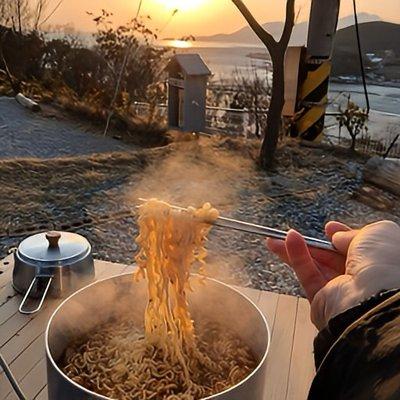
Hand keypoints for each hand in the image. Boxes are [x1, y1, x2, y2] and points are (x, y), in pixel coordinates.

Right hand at [267, 221, 399, 329]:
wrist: (376, 300)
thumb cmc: (384, 264)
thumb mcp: (376, 233)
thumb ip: (353, 232)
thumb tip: (337, 237)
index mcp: (380, 264)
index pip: (357, 248)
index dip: (342, 236)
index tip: (328, 228)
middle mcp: (363, 279)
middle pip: (332, 257)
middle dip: (314, 244)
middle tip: (294, 232)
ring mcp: (342, 291)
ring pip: (315, 266)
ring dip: (297, 249)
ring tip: (275, 238)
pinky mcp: (323, 301)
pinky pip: (308, 275)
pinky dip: (296, 257)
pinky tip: (287, 242)